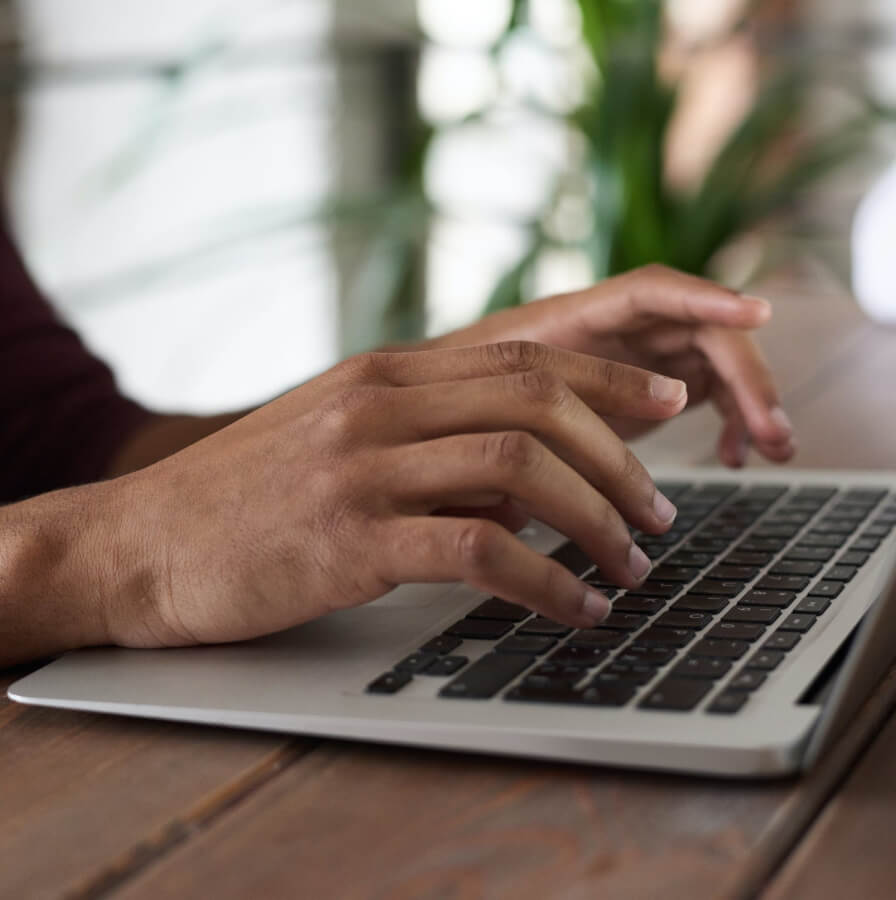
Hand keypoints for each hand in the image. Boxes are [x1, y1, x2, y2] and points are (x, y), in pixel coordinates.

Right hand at [106, 343, 688, 648]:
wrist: (138, 542)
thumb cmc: (246, 497)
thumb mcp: (339, 441)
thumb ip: (428, 442)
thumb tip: (524, 481)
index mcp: (384, 374)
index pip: (525, 356)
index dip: (610, 376)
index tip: (667, 401)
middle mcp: (380, 404)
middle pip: (539, 404)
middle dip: (621, 458)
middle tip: (659, 512)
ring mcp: (362, 468)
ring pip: (520, 470)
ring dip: (596, 520)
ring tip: (631, 565)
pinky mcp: (348, 539)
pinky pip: (478, 551)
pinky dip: (545, 581)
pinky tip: (576, 609)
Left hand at [424, 264, 795, 467]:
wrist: (446, 410)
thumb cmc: (456, 398)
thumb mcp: (474, 409)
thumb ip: (510, 421)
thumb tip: (541, 472)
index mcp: (573, 317)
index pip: (650, 291)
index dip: (704, 299)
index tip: (757, 314)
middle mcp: (615, 328)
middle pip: (700, 332)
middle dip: (746, 377)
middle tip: (774, 432)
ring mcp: (636, 355)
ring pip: (713, 364)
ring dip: (749, 402)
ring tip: (772, 450)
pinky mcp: (647, 387)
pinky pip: (707, 393)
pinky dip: (728, 421)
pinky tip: (736, 456)